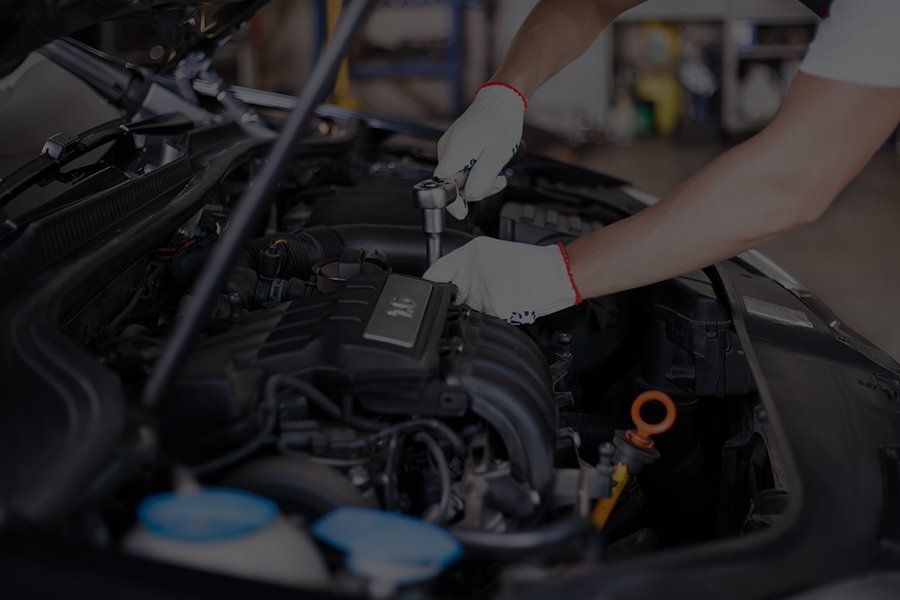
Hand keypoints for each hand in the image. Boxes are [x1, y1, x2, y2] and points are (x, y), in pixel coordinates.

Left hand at [423, 237, 582, 324]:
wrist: (558, 274)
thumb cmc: (530, 265)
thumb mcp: (492, 254)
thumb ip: (467, 266)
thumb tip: (446, 281)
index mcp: (471, 253)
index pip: (435, 272)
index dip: (431, 284)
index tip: (430, 291)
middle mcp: (473, 269)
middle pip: (451, 294)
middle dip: (461, 297)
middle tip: (485, 291)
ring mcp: (483, 289)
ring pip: (469, 309)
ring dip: (479, 308)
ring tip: (502, 294)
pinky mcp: (494, 307)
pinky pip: (486, 318)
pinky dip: (494, 315)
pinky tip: (509, 303)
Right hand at [435, 83, 525, 218]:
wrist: (502, 99)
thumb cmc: (501, 124)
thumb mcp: (496, 157)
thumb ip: (481, 179)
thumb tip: (468, 197)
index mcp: (454, 150)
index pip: (443, 184)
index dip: (453, 201)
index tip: (463, 212)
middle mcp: (447, 147)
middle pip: (453, 182)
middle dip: (475, 189)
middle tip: (497, 183)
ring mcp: (450, 145)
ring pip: (459, 175)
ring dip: (478, 179)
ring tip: (497, 174)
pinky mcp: (456, 144)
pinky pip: (462, 165)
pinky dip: (476, 169)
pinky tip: (489, 164)